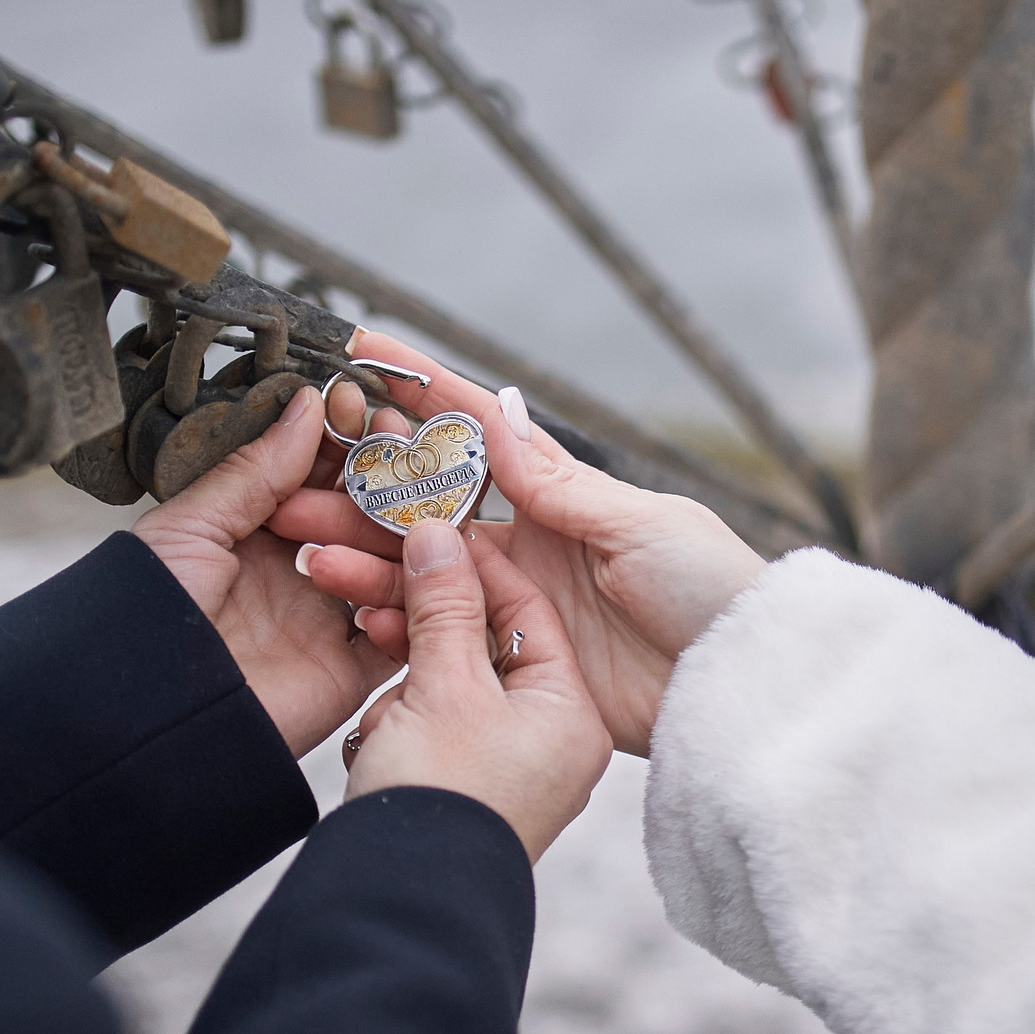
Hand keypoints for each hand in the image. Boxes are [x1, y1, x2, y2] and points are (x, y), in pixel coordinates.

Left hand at [133, 383, 397, 755]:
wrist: (145, 717)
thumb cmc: (146, 619)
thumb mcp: (191, 526)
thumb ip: (255, 470)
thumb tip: (308, 405)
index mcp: (252, 534)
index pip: (314, 476)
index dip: (342, 440)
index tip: (361, 407)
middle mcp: (294, 572)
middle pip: (361, 515)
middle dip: (383, 478)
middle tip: (397, 445)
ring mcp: (325, 620)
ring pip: (391, 566)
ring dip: (400, 534)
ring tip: (405, 505)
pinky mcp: (349, 671)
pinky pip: (401, 633)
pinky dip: (414, 604)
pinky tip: (414, 569)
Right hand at [271, 331, 766, 757]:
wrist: (738, 684)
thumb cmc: (710, 589)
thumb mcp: (638, 524)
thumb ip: (557, 481)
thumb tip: (496, 407)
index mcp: (561, 495)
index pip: (476, 432)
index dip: (420, 390)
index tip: (361, 350)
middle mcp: (529, 544)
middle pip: (426, 508)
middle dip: (360, 494)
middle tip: (296, 488)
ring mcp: (516, 604)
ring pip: (420, 574)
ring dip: (361, 562)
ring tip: (306, 555)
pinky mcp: (514, 663)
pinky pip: (442, 639)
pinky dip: (396, 628)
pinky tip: (354, 618)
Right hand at [342, 521, 611, 860]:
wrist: (404, 907)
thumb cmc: (450, 797)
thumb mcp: (449, 687)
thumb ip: (445, 604)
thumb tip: (437, 534)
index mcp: (572, 711)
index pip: (525, 607)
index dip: (471, 562)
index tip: (422, 530)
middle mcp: (552, 739)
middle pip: (485, 642)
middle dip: (422, 620)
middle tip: (364, 582)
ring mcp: (511, 768)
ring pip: (452, 686)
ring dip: (406, 676)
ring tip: (374, 684)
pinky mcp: (469, 789)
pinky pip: (436, 728)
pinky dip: (404, 717)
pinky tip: (378, 727)